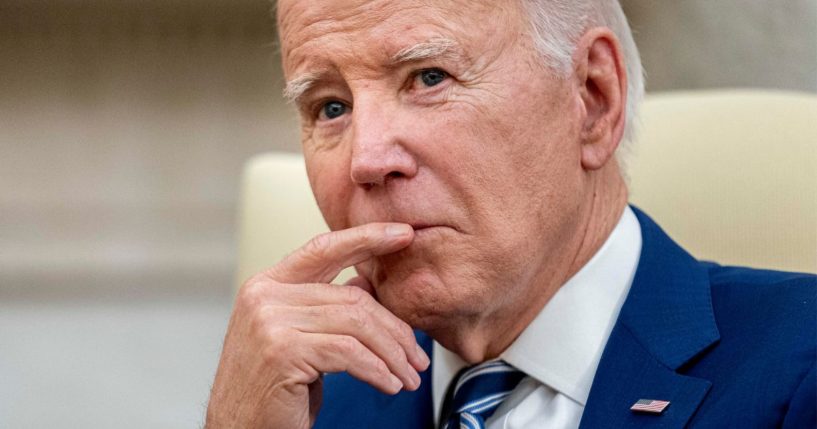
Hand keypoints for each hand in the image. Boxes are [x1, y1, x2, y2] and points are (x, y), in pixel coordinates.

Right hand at [205, 223, 430, 428]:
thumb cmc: (269, 390)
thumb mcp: (298, 338)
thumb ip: (326, 306)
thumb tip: (366, 281)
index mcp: (267, 285)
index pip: (324, 248)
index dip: (367, 237)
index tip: (403, 233)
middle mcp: (265, 296)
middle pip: (352, 296)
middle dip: (395, 328)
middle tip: (417, 355)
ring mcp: (270, 322)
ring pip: (356, 323)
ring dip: (392, 354)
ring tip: (407, 376)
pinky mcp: (282, 351)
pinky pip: (349, 353)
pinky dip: (378, 370)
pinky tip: (388, 384)